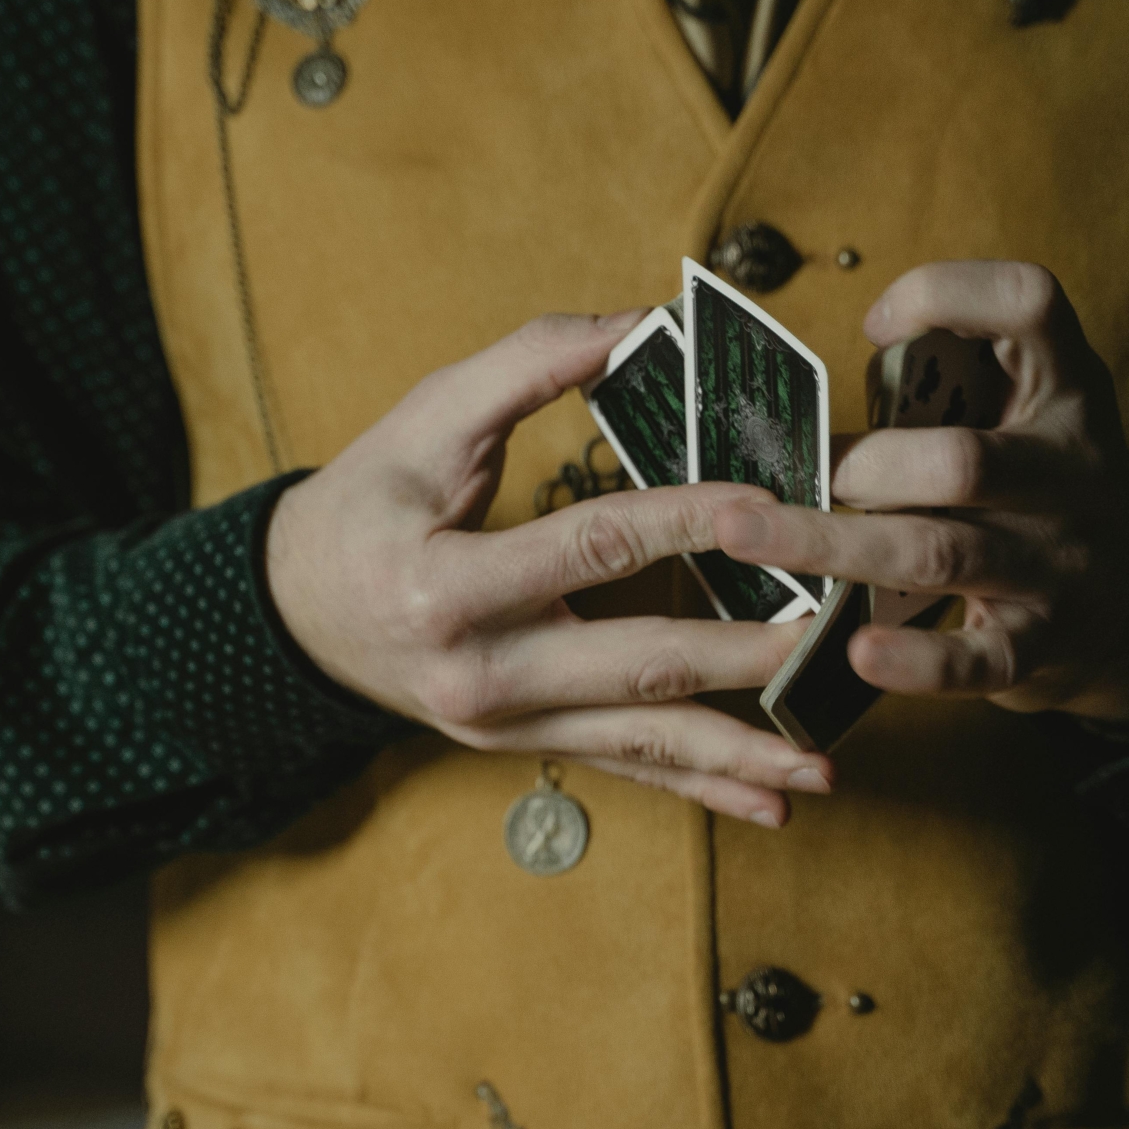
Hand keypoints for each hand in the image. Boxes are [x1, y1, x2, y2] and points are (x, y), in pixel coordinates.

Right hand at [267, 311, 833, 825]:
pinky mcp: (524, 747)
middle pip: (637, 665)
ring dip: (741, 757)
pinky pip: (626, 771)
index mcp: (446, 586)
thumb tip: (633, 321)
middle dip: (744, 656)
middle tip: (834, 638)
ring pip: (642, 740)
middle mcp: (477, 674)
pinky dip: (703, 792)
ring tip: (822, 767)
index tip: (771, 506)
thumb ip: (525, 364)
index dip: (687, 522)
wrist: (294, 612)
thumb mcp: (423, 421)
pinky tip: (772, 807)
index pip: (592, 547)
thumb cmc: (365, 506)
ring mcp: (501, 727)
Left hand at [713, 261, 1128, 723]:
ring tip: (746, 535)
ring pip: (942, 554)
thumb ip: (942, 395)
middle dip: (864, 466)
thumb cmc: (1036, 497)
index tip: (873, 325)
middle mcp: (1072, 470)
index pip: (1031, 304)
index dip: (948, 296)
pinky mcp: (1042, 644)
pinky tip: (854, 649)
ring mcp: (1061, 563)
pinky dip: (914, 659)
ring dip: (835, 545)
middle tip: (793, 474)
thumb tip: (793, 404)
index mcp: (1064, 390)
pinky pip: (974, 657)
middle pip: (964, 459)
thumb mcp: (1023, 423)